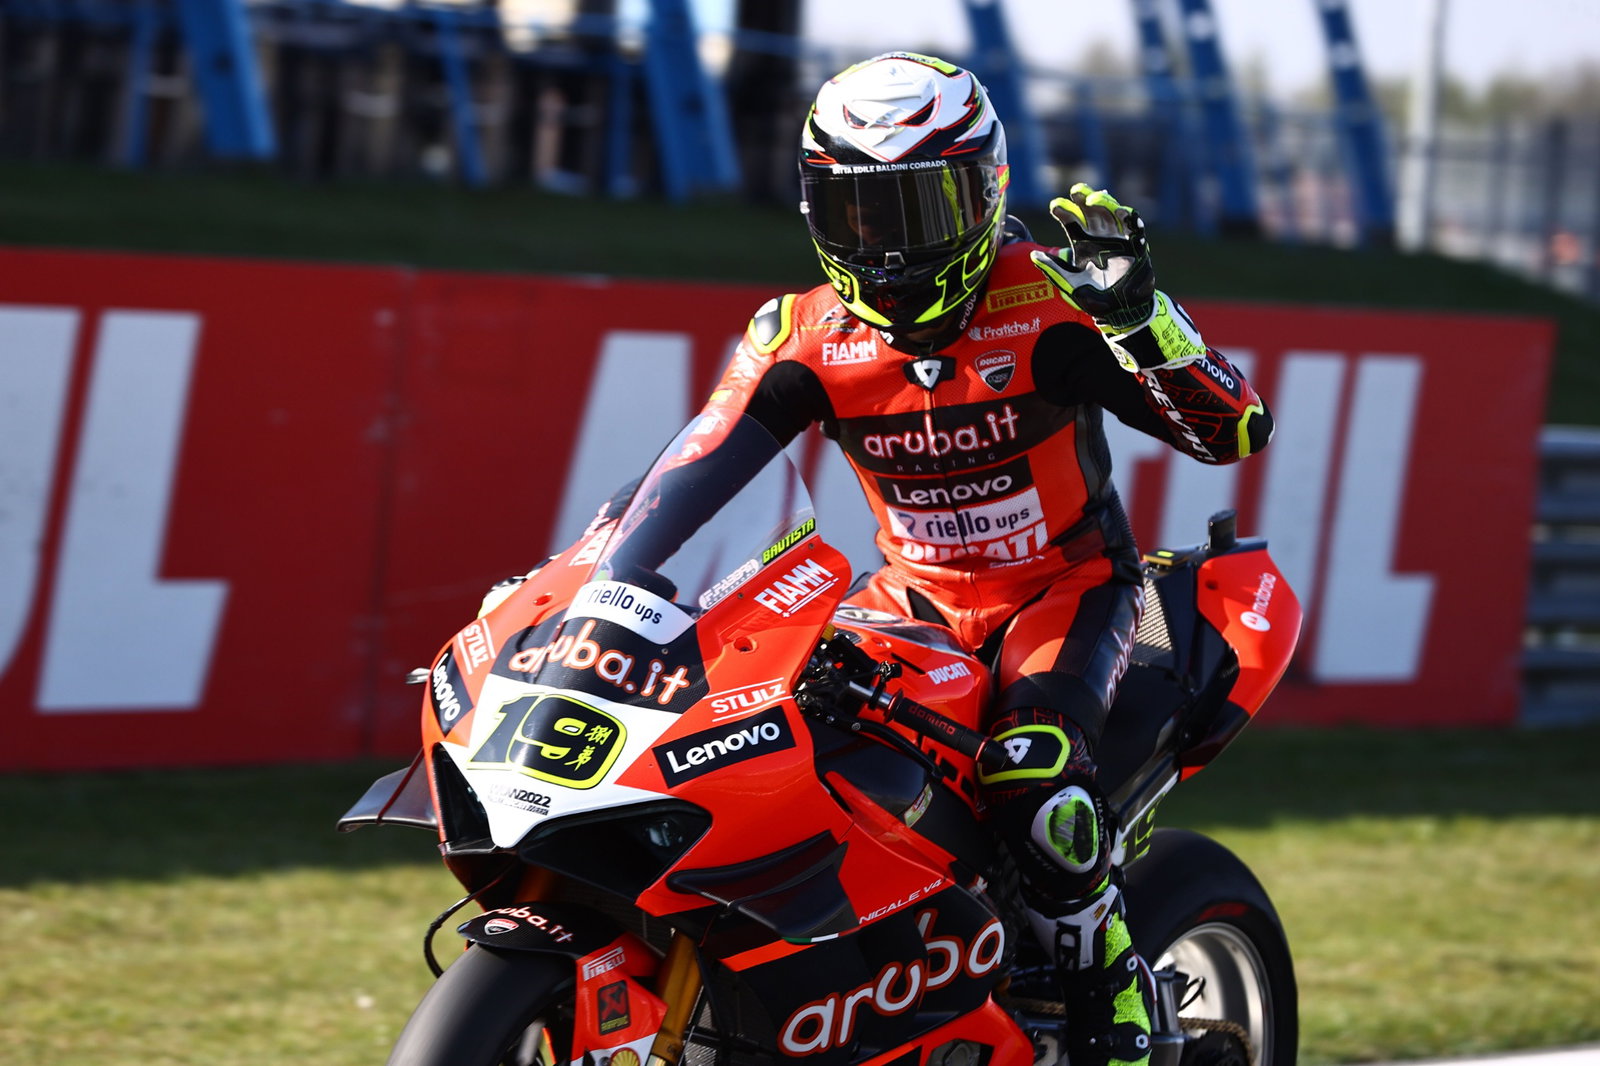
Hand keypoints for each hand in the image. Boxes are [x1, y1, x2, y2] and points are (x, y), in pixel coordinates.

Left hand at [1030, 183, 1155, 332]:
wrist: (1120, 311)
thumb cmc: (1095, 298)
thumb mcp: (1071, 283)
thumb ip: (1054, 269)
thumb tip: (1033, 255)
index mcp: (1082, 243)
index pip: (1071, 220)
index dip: (1063, 211)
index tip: (1054, 206)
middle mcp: (1099, 236)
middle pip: (1091, 210)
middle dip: (1084, 198)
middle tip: (1076, 191)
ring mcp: (1118, 238)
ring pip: (1111, 213)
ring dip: (1104, 203)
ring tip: (1093, 199)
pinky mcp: (1136, 244)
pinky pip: (1135, 227)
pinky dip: (1130, 217)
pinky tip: (1122, 211)